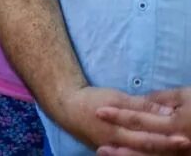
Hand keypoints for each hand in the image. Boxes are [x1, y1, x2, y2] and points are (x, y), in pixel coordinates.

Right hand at [53, 86, 190, 151]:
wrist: (68, 109)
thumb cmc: (93, 100)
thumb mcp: (115, 97)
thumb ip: (140, 105)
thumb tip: (166, 110)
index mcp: (117, 129)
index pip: (145, 136)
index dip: (165, 138)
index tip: (183, 136)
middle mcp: (117, 143)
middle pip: (147, 148)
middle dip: (167, 147)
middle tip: (186, 144)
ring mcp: (115, 150)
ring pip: (140, 155)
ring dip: (160, 153)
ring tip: (178, 150)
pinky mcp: (114, 152)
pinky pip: (132, 155)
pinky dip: (146, 155)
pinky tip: (160, 154)